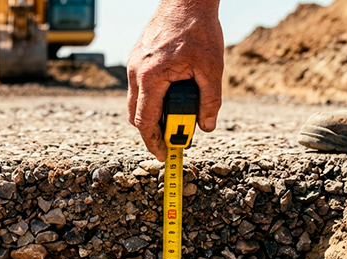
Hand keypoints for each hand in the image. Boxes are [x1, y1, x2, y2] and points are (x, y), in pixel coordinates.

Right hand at [127, 0, 223, 160]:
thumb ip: (210, 101)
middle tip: (172, 140)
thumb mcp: (212, 69)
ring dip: (153, 114)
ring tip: (176, 117)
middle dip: (152, 132)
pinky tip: (172, 96)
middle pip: (136, 115)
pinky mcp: (137, 59)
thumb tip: (207, 126)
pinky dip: (152, 99)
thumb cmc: (199, 30)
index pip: (145, 121)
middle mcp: (136, 72)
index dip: (154, 142)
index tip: (165, 155)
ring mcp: (133, 65)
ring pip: (136, 102)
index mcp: (151, 77)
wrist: (186, 0)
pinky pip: (139, 88)